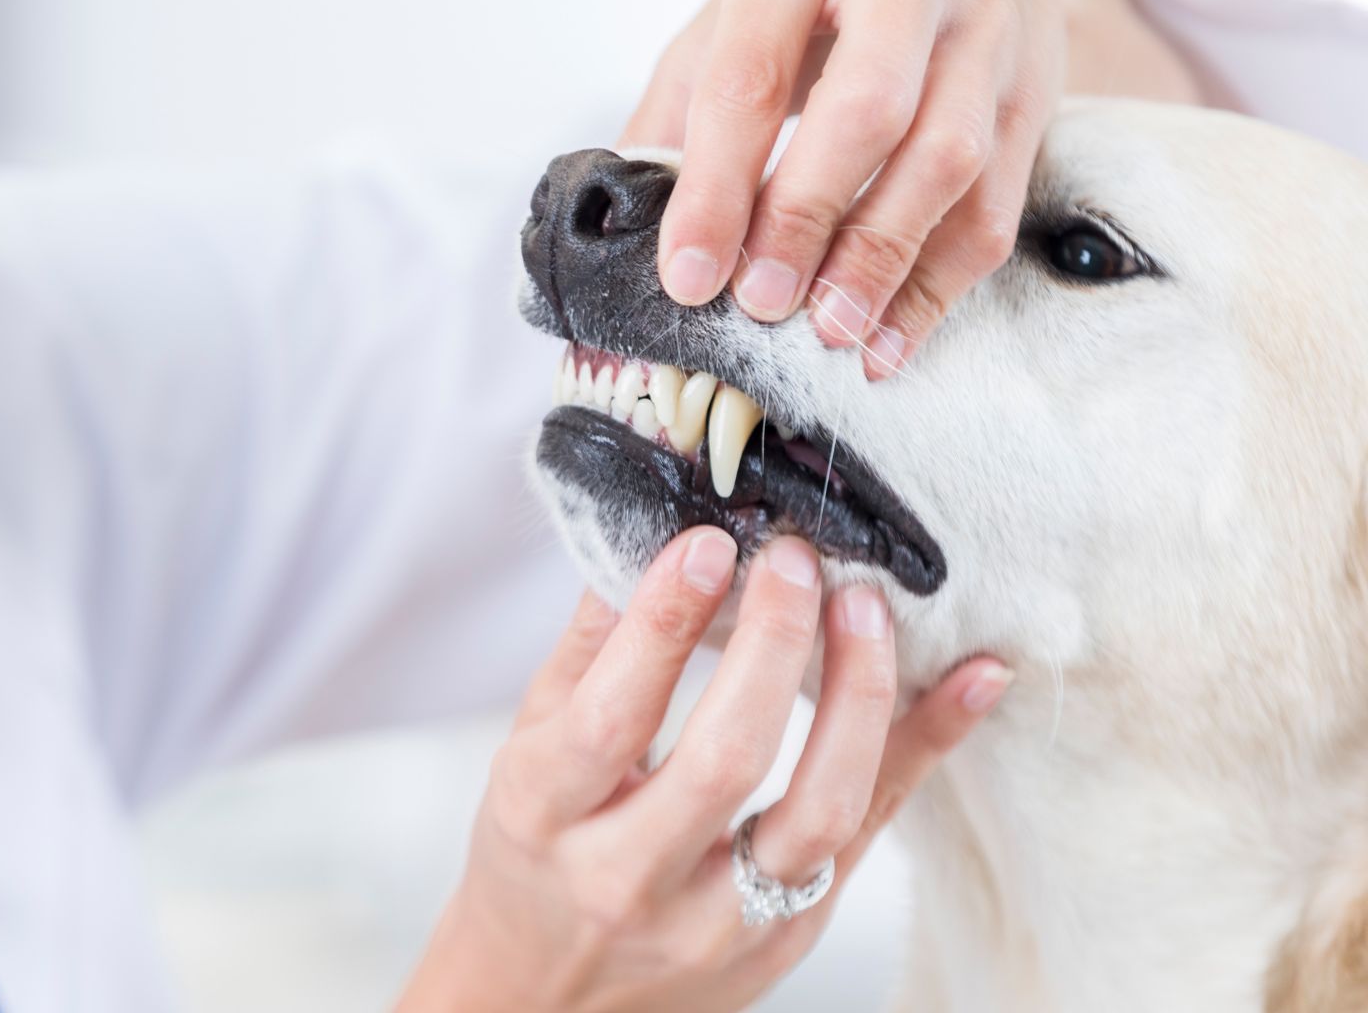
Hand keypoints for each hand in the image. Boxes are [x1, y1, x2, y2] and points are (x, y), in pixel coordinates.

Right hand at [398, 530, 1011, 1011]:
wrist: (538, 1001)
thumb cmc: (530, 859)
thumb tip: (652, 534)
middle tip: (796, 560)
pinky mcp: (788, 938)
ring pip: (819, 810)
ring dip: (859, 696)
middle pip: (725, 759)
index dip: (665, 623)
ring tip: (866, 607)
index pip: (613, 716)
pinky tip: (976, 678)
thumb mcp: (524, 753)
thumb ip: (588, 651)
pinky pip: (872, 834)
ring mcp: (718, 922)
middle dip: (775, 646)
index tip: (709, 544)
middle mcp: (629, 878)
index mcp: (544, 817)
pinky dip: (929, 748)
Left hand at [624, 0, 1064, 378]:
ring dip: (883, 262)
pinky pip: (998, 198)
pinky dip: (939, 282)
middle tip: (762, 303)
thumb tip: (630, 215)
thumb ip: (681, 104)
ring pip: (947, 156)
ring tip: (829, 332)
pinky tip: (889, 335)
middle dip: (808, 220)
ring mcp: (989, 19)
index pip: (753, 72)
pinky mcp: (1039, 76)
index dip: (718, 185)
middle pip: (867, 107)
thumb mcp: (734, 9)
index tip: (689, 275)